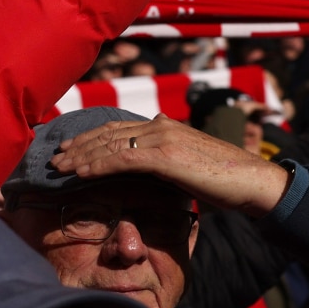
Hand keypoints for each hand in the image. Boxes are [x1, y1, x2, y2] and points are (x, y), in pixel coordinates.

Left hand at [51, 115, 290, 217]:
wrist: (252, 181)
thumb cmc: (222, 180)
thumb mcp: (185, 166)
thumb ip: (163, 163)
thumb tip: (144, 171)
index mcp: (164, 126)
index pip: (117, 129)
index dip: (90, 138)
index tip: (70, 148)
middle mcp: (160, 126)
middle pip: (108, 134)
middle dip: (79, 146)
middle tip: (56, 158)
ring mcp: (162, 138)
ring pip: (110, 146)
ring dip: (82, 157)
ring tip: (60, 167)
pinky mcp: (165, 156)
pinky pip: (123, 160)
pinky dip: (99, 166)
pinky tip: (82, 173)